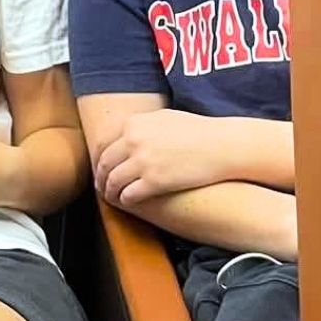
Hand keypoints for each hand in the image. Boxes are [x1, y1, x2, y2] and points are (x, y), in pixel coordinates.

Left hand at [95, 108, 233, 205]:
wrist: (220, 145)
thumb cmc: (198, 130)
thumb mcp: (163, 117)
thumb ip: (142, 125)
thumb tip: (129, 131)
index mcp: (133, 124)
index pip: (104, 144)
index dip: (99, 160)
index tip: (101, 168)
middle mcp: (133, 141)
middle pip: (105, 164)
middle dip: (101, 177)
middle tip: (101, 187)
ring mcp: (142, 161)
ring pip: (114, 181)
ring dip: (110, 192)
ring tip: (112, 198)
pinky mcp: (154, 181)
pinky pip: (129, 195)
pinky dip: (125, 200)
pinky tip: (128, 202)